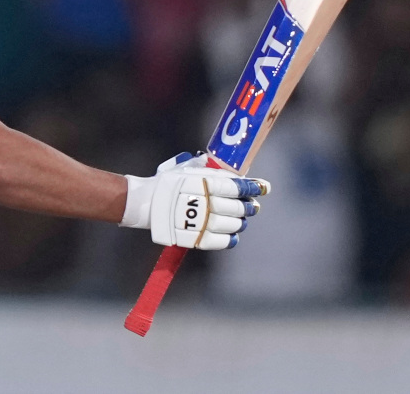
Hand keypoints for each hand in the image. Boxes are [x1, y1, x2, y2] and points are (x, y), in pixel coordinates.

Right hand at [119, 152, 269, 249]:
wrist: (145, 203)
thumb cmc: (165, 182)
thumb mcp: (184, 168)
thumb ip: (206, 168)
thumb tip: (226, 168)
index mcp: (206, 183)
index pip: (238, 186)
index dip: (254, 187)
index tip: (263, 187)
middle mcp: (208, 202)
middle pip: (239, 206)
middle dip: (249, 206)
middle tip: (253, 206)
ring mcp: (204, 222)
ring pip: (233, 224)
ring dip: (241, 222)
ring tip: (241, 220)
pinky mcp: (198, 238)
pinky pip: (222, 241)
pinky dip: (231, 239)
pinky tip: (234, 235)